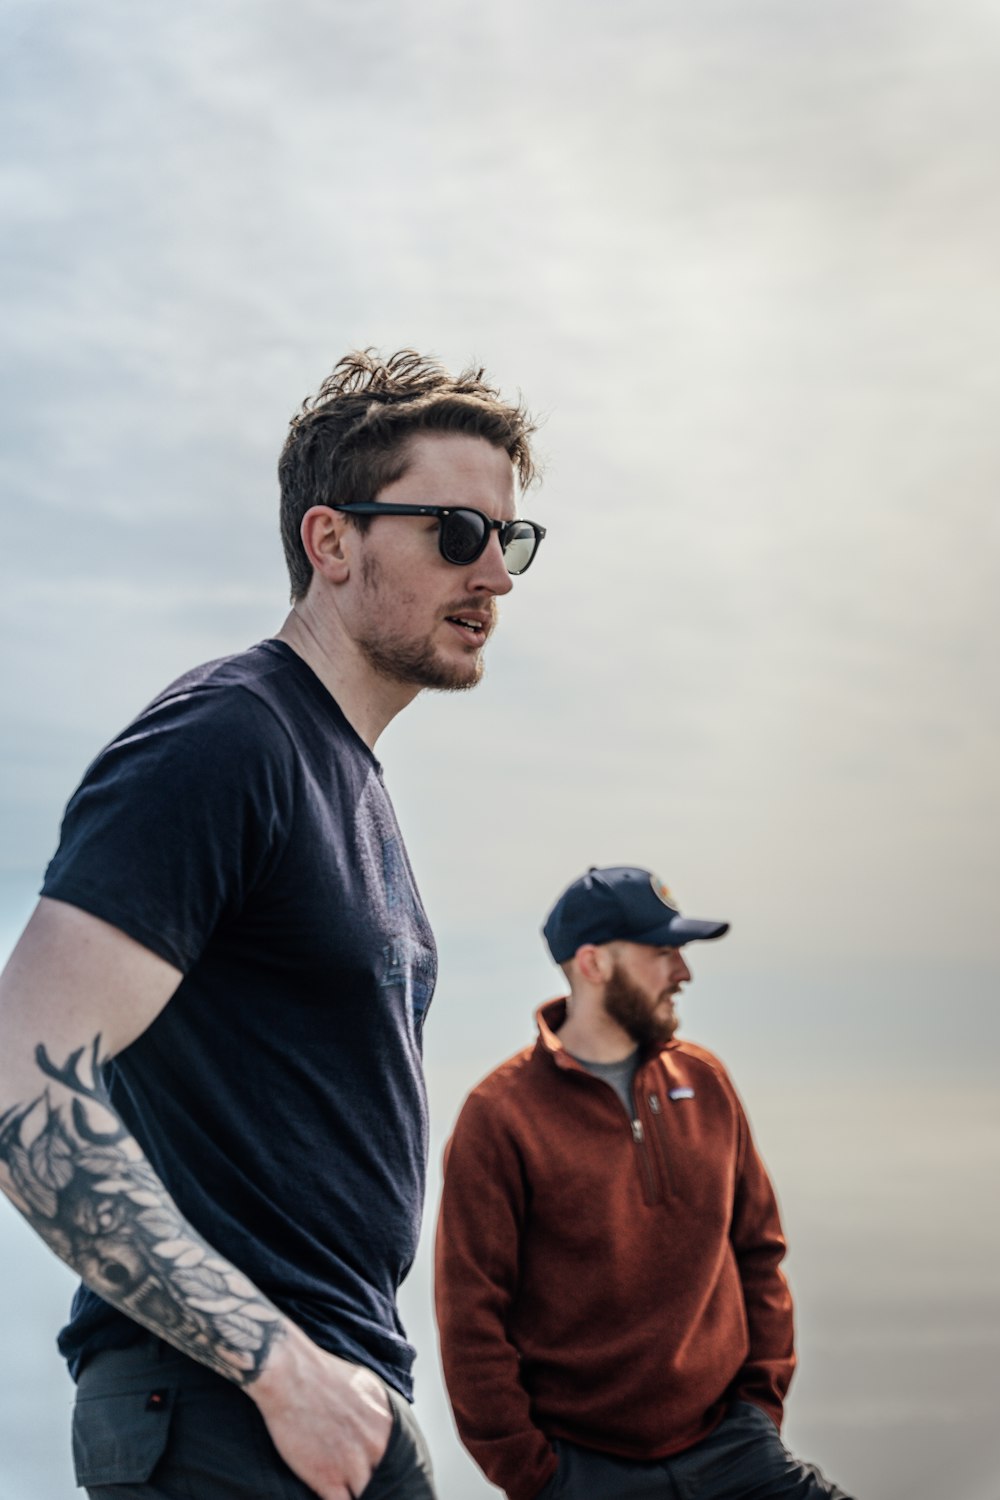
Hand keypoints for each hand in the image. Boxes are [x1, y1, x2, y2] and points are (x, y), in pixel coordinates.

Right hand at [248, 1322, 392, 1498]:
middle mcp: (377, 1446)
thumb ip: (380, 1416)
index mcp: (389, 1424)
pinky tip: (335, 1496)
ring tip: (349, 1491)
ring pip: (367, 1495)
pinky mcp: (327, 1478)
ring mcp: (353, 1465)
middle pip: (386, 1483)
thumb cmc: (323, 1375)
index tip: (382, 1476)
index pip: (402, 1464)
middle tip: (367, 1487)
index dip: (390, 1473)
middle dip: (377, 1486)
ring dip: (360, 1494)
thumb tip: (385, 1432)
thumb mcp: (367, 1387)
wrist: (290, 1375)